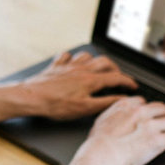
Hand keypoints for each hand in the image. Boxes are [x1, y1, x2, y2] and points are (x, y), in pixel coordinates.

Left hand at [19, 51, 138, 119]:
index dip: (127, 81)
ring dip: (95, 60)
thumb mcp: (84, 108)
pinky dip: (73, 58)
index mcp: (90, 80)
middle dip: (115, 68)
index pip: (115, 77)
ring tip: (98, 68)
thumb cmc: (55, 105)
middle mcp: (80, 69)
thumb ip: (105, 103)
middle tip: (118, 76)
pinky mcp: (55, 66)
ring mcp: (67, 65)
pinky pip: (67, 55)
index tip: (133, 85)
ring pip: (86, 56)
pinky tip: (73, 63)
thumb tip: (122, 99)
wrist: (31, 97)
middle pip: (104, 62)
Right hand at [63, 97, 164, 164]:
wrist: (102, 154)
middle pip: (161, 108)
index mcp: (125, 106)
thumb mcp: (100, 121)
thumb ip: (111, 115)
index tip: (153, 110)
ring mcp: (151, 126)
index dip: (150, 107)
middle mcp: (140, 113)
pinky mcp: (159, 141)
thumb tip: (114, 115)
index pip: (143, 102)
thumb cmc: (97, 142)